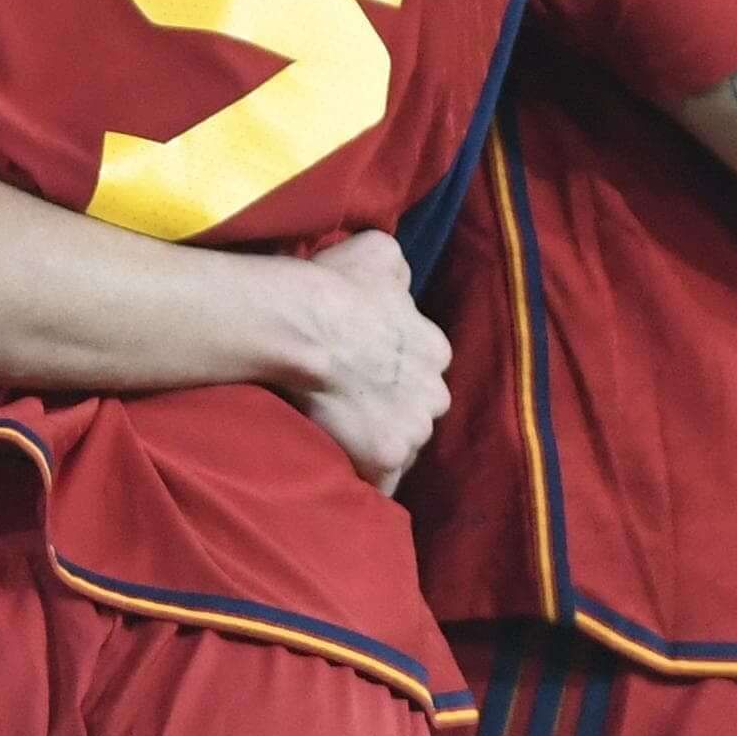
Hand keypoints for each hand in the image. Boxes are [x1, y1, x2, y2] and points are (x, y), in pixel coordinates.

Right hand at [285, 229, 452, 491]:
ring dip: (375, 443)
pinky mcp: (386, 457)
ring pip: (400, 447)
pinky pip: (380, 481)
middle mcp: (436, 392)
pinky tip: (340, 466)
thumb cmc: (334, 286)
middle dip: (390, 412)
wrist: (300, 324)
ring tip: (337, 435)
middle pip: (416, 413)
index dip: (391, 374)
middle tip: (347, 405)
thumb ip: (398, 274)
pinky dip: (363, 476)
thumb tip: (398, 282)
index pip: (421, 372)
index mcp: (435, 349)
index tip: (362, 372)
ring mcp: (413, 429)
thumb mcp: (380, 254)